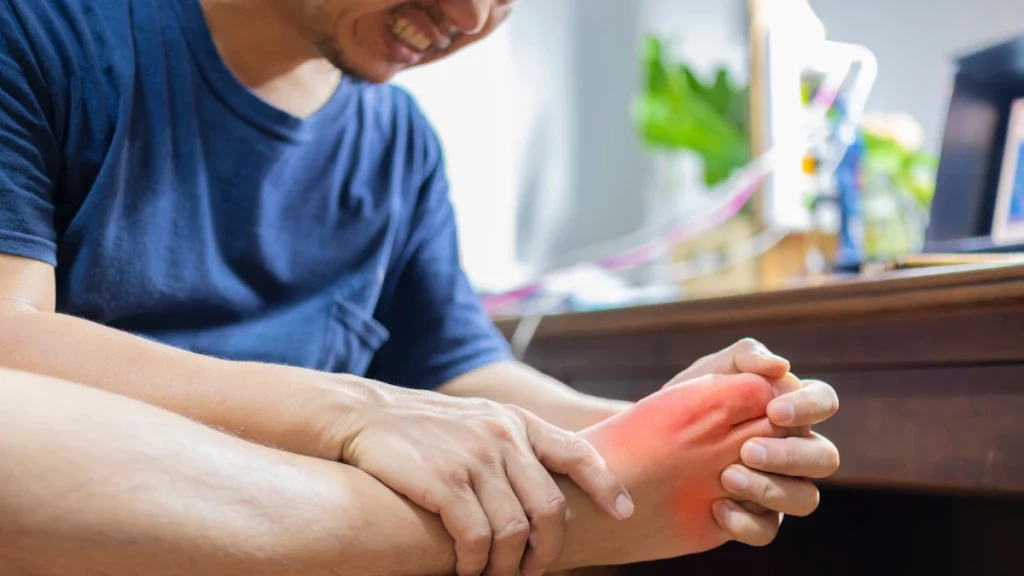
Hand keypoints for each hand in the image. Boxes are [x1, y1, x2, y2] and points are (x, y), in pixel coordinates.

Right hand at [336, 381, 633, 575]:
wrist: (365, 414)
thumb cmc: (426, 428)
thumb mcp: (480, 420)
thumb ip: (514, 445)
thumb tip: (548, 490)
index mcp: (517, 422)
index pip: (577, 452)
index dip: (606, 485)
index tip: (624, 512)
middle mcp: (503, 437)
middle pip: (549, 508)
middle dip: (548, 549)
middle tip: (534, 570)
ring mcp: (474, 459)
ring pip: (513, 531)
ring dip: (508, 566)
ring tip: (495, 575)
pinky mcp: (443, 482)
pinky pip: (476, 538)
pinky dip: (475, 563)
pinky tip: (466, 568)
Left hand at [664, 339, 839, 544]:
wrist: (648, 439)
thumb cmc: (689, 399)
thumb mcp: (709, 371)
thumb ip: (743, 358)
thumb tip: (780, 367)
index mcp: (792, 408)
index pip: (824, 402)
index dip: (809, 408)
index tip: (773, 412)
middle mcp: (795, 450)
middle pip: (825, 458)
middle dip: (790, 454)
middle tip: (747, 449)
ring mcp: (780, 487)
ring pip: (806, 498)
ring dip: (772, 489)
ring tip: (727, 476)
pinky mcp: (756, 517)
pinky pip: (767, 530)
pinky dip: (745, 522)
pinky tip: (716, 507)